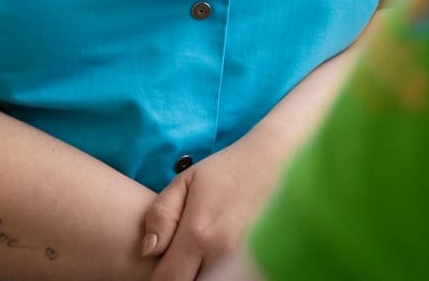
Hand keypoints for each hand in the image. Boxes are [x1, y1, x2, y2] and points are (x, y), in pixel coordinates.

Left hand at [140, 129, 294, 280]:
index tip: (166, 266)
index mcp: (199, 234)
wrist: (279, 159)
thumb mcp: (186, 181)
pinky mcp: (264, 261)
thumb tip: (148, 251)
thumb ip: (160, 215)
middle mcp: (223, 252)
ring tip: (205, 257)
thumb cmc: (229, 169)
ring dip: (206, 274)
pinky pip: (238, 278)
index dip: (162, 277)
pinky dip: (228, 273)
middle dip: (184, 277)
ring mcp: (247, 260)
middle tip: (186, 259)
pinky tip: (224, 258)